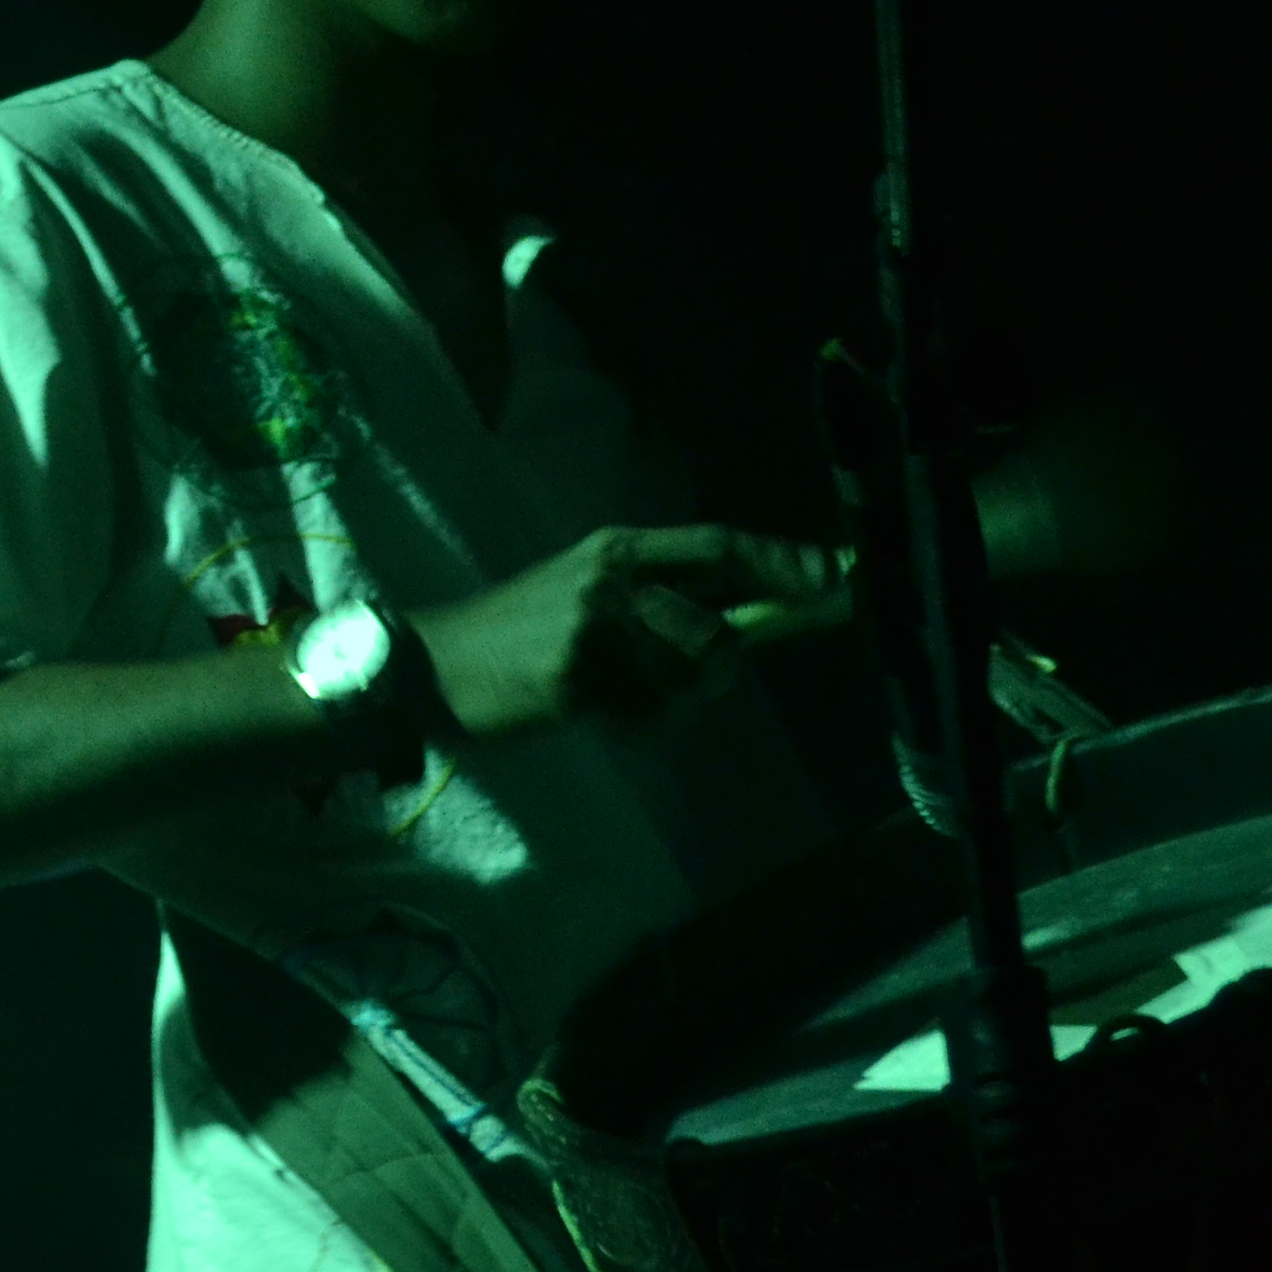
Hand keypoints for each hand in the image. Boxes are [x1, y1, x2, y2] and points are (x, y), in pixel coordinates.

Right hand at [401, 525, 843, 741]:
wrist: (433, 666)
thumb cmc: (519, 631)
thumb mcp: (588, 592)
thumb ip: (662, 598)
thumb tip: (754, 617)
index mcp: (615, 549)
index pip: (719, 546)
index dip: (783, 562)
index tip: (837, 577)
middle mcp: (610, 581)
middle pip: (716, 630)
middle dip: (723, 665)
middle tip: (695, 680)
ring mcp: (594, 634)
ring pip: (686, 683)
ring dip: (670, 701)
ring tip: (616, 692)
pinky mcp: (576, 684)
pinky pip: (646, 719)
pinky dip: (631, 726)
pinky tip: (587, 712)